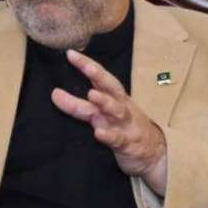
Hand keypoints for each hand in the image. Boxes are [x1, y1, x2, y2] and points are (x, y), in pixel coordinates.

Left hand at [52, 50, 167, 194]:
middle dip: (98, 75)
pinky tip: (98, 133)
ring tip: (91, 94)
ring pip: (117, 110)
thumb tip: (54, 94)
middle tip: (85, 65)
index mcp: (115, 97)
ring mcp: (125, 124)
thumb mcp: (103, 115)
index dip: (87, 65)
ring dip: (105, 101)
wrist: (153, 153)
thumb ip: (78, 106)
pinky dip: (109, 135)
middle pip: (111, 88)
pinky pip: (118, 139)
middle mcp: (121, 107)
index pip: (100, 77)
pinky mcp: (128, 144)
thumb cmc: (124, 128)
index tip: (70, 54)